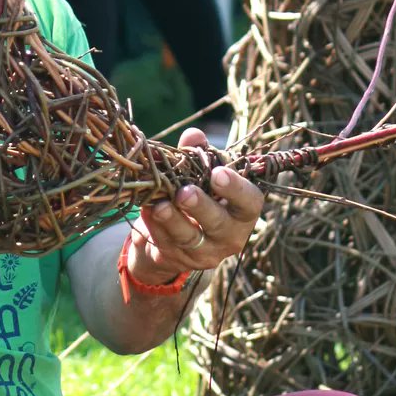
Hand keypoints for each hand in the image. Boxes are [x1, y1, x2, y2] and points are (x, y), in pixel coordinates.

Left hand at [128, 127, 262, 284]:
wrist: (180, 238)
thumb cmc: (200, 196)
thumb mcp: (201, 176)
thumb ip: (199, 155)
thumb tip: (193, 135)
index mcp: (243, 210)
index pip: (250, 201)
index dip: (236, 188)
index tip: (218, 173)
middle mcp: (231, 234)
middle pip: (219, 223)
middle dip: (201, 206)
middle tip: (184, 193)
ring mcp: (206, 251)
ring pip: (189, 237)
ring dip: (172, 220)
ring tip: (159, 206)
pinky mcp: (181, 260)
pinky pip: (165, 242)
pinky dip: (153, 225)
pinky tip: (145, 210)